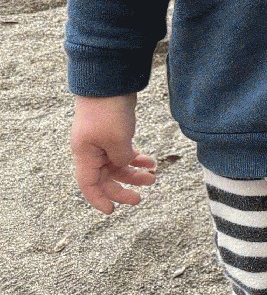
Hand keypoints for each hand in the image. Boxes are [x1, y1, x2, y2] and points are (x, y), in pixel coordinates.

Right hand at [71, 94, 155, 214]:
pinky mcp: (114, 132)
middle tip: (141, 197)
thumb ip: (121, 159)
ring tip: (153, 177)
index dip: (98, 199)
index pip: (88, 184)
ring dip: (134, 173)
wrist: (110, 82)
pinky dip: (136, 158)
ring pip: (117, 165)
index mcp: (85, 154)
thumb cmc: (108, 111)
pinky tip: (151, 161)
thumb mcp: (117, 140)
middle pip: (104, 177)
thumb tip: (125, 165)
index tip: (111, 211)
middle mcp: (91, 150)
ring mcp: (102, 141)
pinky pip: (123, 152)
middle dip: (122, 188)